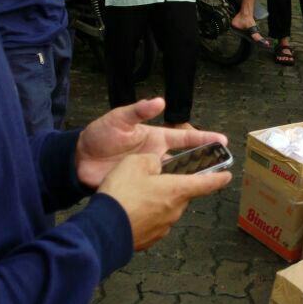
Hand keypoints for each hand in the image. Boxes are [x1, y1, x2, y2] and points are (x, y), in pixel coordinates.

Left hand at [75, 97, 227, 188]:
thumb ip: (139, 111)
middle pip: (186, 161)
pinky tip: (181, 202)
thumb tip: (160, 101)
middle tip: (223, 168)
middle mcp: (157, 156)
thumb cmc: (100, 135)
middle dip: (205, 164)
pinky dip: (171, 197)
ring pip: (176, 179)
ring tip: (209, 188)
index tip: (222, 141)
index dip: (204, 139)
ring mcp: (150, 173)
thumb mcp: (119, 119)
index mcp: (156, 138)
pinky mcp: (141, 187)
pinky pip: (160, 193)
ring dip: (190, 182)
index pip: (185, 139)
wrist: (79, 160)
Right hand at [97, 153, 230, 251]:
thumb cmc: (122, 194)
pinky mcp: (150, 238)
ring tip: (136, 195)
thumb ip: (152, 160)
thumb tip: (157, 165)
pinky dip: (145, 215)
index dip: (218, 178)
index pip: (206, 183)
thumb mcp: (135, 162)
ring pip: (166, 208)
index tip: (227, 176)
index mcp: (178, 189)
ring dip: (157, 201)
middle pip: (181, 194)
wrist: (103, 229)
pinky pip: (153, 221)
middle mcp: (175, 210)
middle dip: (172, 187)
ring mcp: (163, 227)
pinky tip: (130, 210)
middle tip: (156, 179)